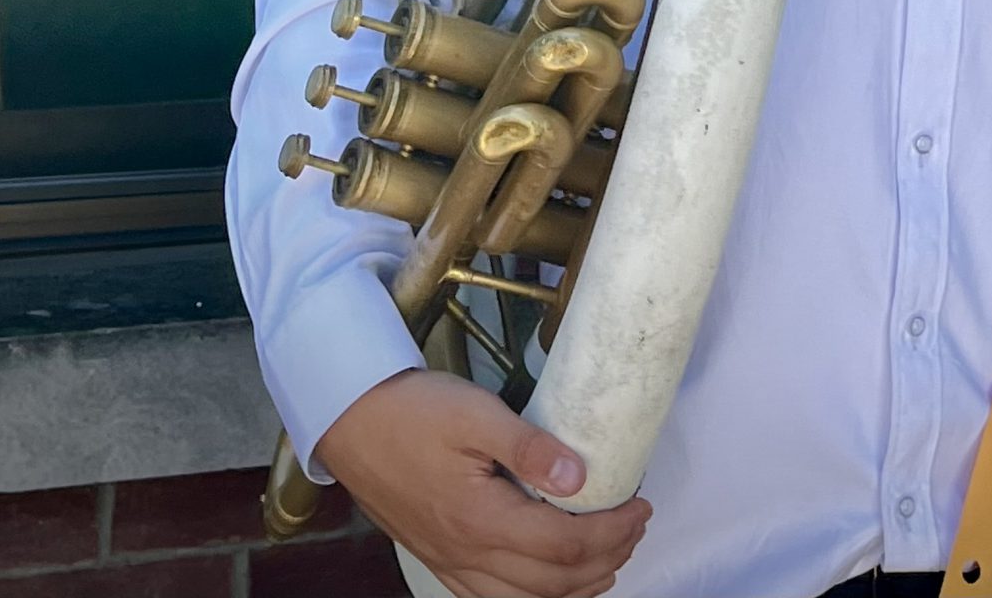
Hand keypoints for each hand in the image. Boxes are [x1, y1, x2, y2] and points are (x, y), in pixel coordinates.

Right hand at [316, 369, 650, 596]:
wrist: (351, 420)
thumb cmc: (414, 411)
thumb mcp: (476, 414)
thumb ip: (529, 447)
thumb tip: (580, 479)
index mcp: (480, 520)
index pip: (563, 547)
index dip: (610, 532)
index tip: (639, 505)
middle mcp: (467, 554)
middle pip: (552, 582)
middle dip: (605, 559)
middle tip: (635, 527)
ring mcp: (451, 562)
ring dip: (575, 587)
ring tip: (608, 557)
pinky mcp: (440, 559)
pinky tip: (551, 581)